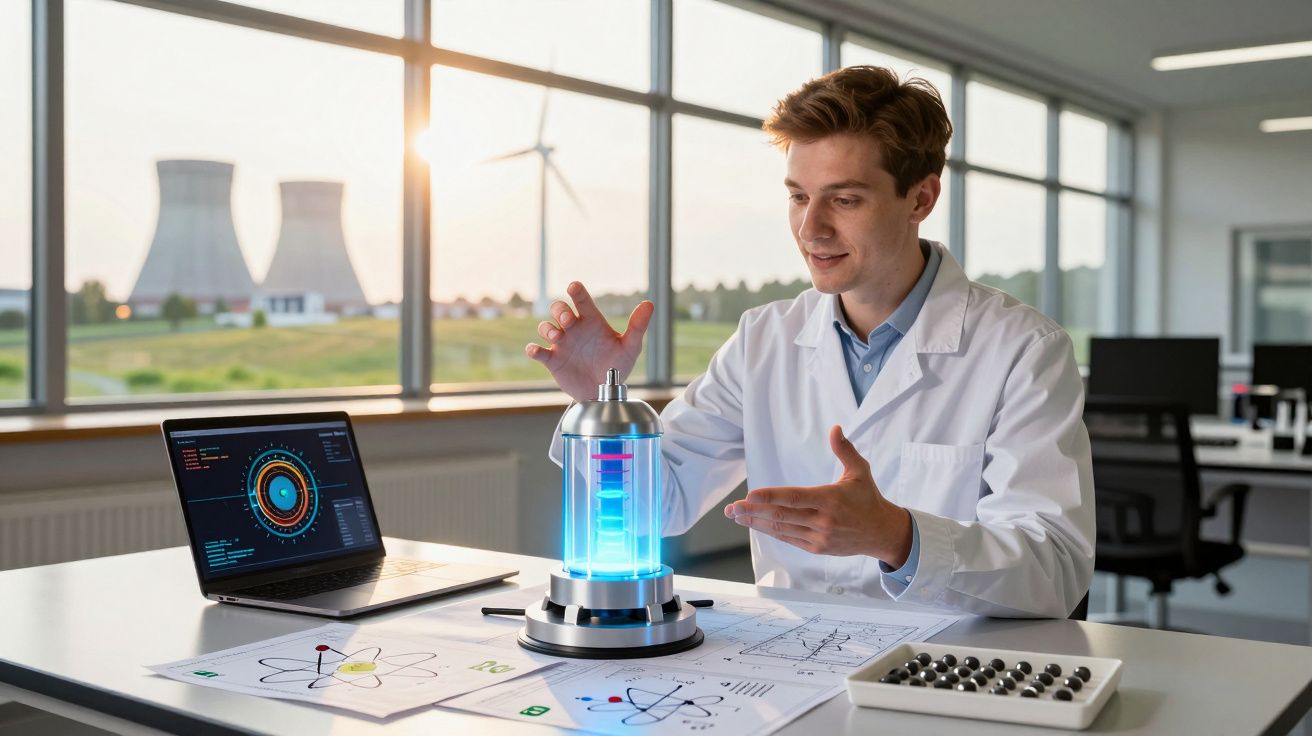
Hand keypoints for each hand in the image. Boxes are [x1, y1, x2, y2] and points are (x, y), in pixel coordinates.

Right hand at [525, 281, 654, 402]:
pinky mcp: (553, 360)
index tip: (574, 286)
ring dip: (547, 329)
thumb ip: (637, 326)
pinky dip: (534, 349)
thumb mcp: (630, 347)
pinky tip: (535, 350)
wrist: (603, 392)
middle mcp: (574, 329)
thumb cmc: (616, 365)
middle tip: (568, 320)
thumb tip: (649, 304)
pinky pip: (538, 351)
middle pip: (559, 309)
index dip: (577, 292)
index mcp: (591, 321)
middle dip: (560, 311)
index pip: (582, 301)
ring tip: (557, 337)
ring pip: (546, 327)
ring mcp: (562, 344)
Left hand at [723, 425, 913, 565]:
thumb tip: (835, 428)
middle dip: (754, 511)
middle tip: (732, 508)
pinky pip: (789, 539)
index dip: (771, 497)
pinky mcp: (817, 547)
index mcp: (831, 499)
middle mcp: (823, 520)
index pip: (796, 497)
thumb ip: (845, 450)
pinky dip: (771, 531)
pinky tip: (756, 524)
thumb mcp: (859, 471)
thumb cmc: (868, 498)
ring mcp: (819, 536)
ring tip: (736, 516)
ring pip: (782, 529)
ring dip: (757, 522)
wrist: (881, 532)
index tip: (750, 494)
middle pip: (782, 515)